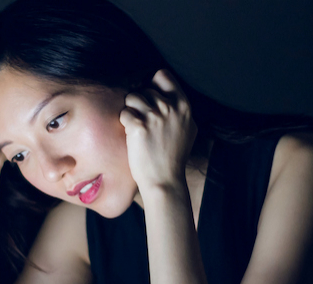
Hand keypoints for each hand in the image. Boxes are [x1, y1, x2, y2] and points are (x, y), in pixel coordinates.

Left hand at [120, 69, 198, 190]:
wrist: (164, 180)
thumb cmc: (174, 156)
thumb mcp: (189, 128)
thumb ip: (180, 108)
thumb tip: (168, 92)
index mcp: (184, 104)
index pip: (162, 75)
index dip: (152, 84)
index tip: (149, 97)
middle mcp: (170, 107)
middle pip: (144, 89)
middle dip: (140, 103)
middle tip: (144, 123)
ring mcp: (154, 116)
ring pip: (132, 98)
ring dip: (131, 111)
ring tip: (138, 128)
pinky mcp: (138, 126)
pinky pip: (124, 113)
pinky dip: (124, 123)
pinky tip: (132, 136)